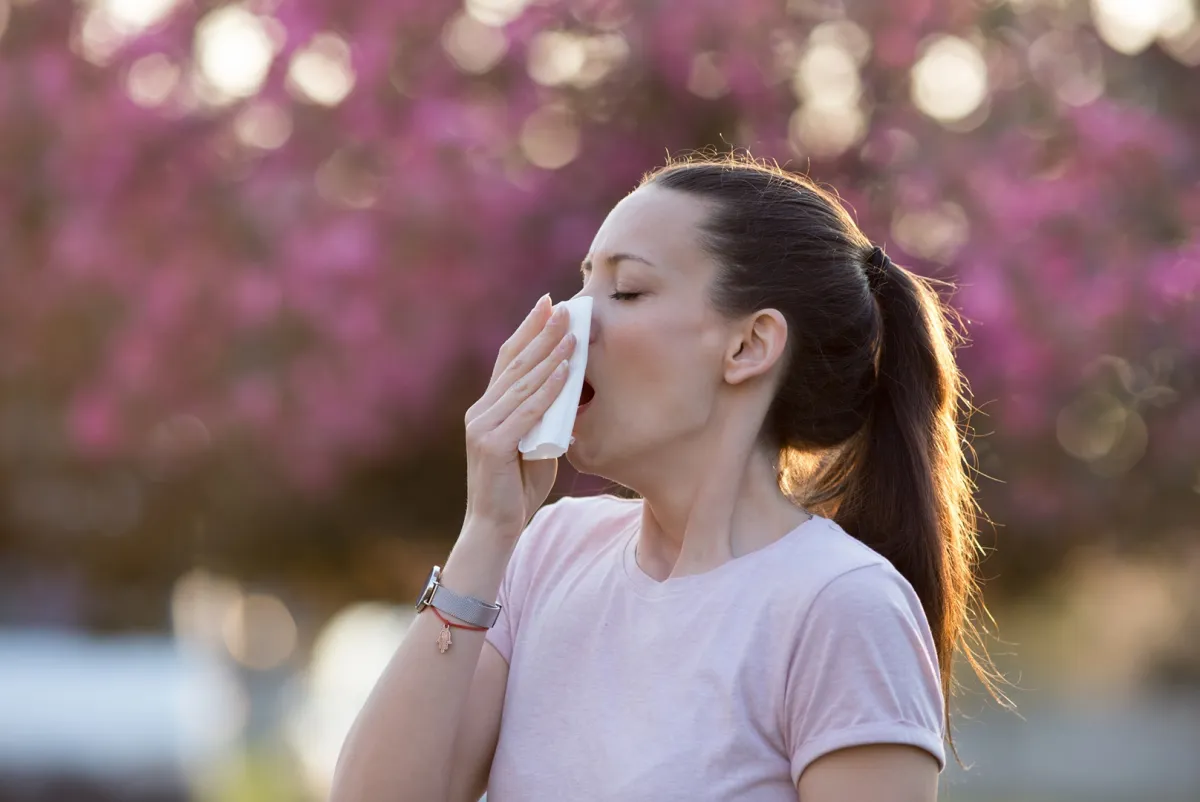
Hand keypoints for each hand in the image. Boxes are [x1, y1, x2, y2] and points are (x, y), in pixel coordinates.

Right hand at [463, 294, 576, 537]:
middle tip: (563, 307)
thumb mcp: (536, 445)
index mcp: (487, 408)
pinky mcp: (491, 445)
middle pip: (514, 363)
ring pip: (522, 383)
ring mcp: (482, 427)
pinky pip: (527, 411)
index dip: (527, 330)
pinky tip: (566, 370)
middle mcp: (480, 411)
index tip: (547, 304)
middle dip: (541, 333)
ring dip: (550, 355)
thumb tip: (569, 393)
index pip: (507, 359)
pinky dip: (548, 389)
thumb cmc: (518, 490)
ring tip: (572, 332)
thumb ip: (544, 419)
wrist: (495, 529)